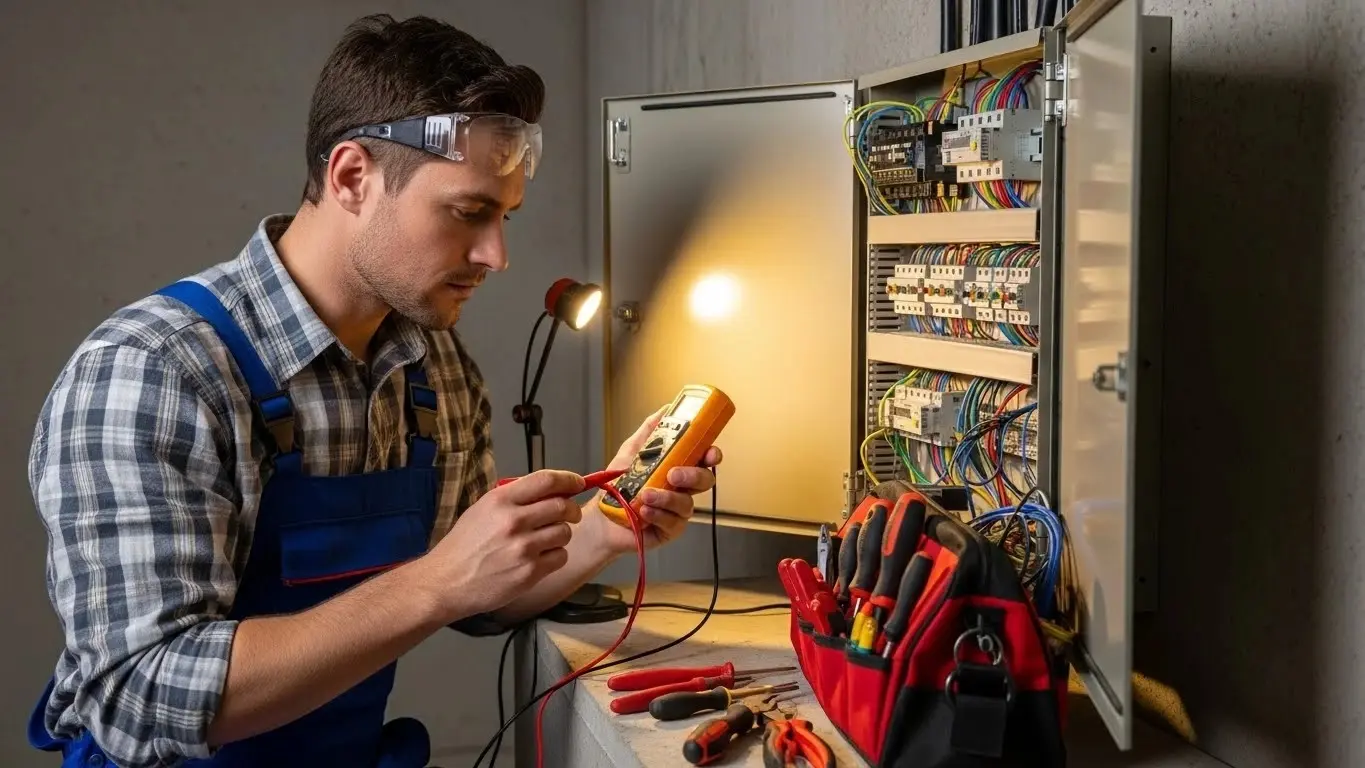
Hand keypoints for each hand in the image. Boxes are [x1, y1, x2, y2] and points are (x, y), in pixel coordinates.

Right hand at [423, 470, 584, 621]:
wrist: (446, 581)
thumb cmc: (463, 546)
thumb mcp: (482, 509)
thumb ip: (515, 498)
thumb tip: (552, 491)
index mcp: (501, 500)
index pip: (546, 481)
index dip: (568, 480)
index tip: (577, 483)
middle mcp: (513, 521)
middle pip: (562, 506)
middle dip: (571, 509)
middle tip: (569, 514)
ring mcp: (523, 548)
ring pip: (565, 532)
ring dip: (561, 535)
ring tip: (544, 540)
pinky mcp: (529, 572)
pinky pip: (560, 557)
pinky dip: (555, 556)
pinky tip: (539, 558)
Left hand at [592, 407, 722, 551]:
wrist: (599, 516)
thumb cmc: (616, 485)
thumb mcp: (631, 452)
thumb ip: (649, 431)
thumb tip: (665, 409)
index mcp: (678, 467)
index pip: (703, 459)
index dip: (712, 455)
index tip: (710, 452)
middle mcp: (682, 488)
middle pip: (704, 480)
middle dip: (693, 475)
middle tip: (673, 474)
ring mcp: (677, 510)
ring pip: (687, 503)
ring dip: (668, 497)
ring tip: (645, 494)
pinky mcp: (669, 530)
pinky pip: (673, 523)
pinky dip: (659, 514)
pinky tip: (645, 511)